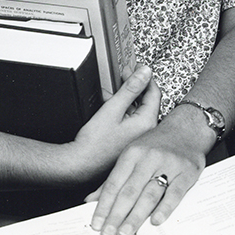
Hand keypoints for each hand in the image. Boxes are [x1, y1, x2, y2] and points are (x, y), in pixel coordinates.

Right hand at [63, 65, 161, 183]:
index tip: (137, 68)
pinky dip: (121, 110)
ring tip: (113, 89)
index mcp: (147, 123)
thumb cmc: (94, 144)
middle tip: (125, 75)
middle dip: (135, 86)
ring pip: (136, 110)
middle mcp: (146, 132)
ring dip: (126, 98)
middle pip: (146, 101)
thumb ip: (131, 88)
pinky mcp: (128, 141)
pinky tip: (109, 105)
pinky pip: (129, 120)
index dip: (145, 77)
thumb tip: (145, 72)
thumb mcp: (113, 109)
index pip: (154, 93)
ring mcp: (137, 137)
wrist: (79, 166)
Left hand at [86, 117, 207, 234]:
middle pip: (130, 191)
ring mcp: (169, 164)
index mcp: (132, 153)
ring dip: (136, 216)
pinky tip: (156, 220)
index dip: (104, 206)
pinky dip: (165, 208)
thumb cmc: (157, 144)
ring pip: (150, 194)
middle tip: (109, 234)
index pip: (114, 183)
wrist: (187, 127)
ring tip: (126, 232)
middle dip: (117, 215)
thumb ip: (114, 179)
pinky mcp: (187, 171)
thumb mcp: (132, 154)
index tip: (97, 224)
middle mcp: (149, 157)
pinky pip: (175, 192)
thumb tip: (92, 201)